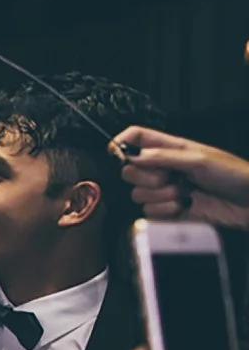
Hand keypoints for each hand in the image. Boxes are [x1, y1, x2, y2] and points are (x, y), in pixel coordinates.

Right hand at [115, 126, 248, 228]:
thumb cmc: (233, 175)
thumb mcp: (199, 159)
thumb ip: (163, 157)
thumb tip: (132, 156)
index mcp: (171, 148)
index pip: (136, 138)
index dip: (121, 143)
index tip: (117, 153)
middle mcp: (164, 168)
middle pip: (129, 170)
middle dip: (145, 177)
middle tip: (168, 177)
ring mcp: (165, 190)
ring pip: (138, 194)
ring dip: (161, 196)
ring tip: (184, 194)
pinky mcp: (168, 211)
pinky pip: (149, 212)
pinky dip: (165, 211)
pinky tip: (185, 207)